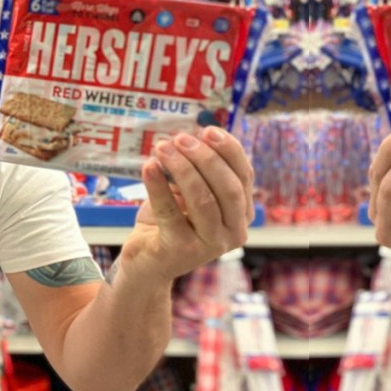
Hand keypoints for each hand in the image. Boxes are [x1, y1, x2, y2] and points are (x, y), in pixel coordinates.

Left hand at [124, 127, 254, 282]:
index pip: (243, 176)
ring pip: (203, 200)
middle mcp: (234, 232)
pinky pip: (170, 212)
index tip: (207, 130)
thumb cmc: (171, 221)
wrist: (146, 261)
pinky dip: (158, 186)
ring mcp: (210, 245)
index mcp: (241, 214)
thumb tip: (194, 136)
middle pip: (227, 187)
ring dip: (182, 168)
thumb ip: (199, 170)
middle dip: (205, 157)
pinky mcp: (182, 250)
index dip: (229, 150)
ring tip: (162, 148)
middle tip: (180, 138)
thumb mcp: (190, 193)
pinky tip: (148, 166)